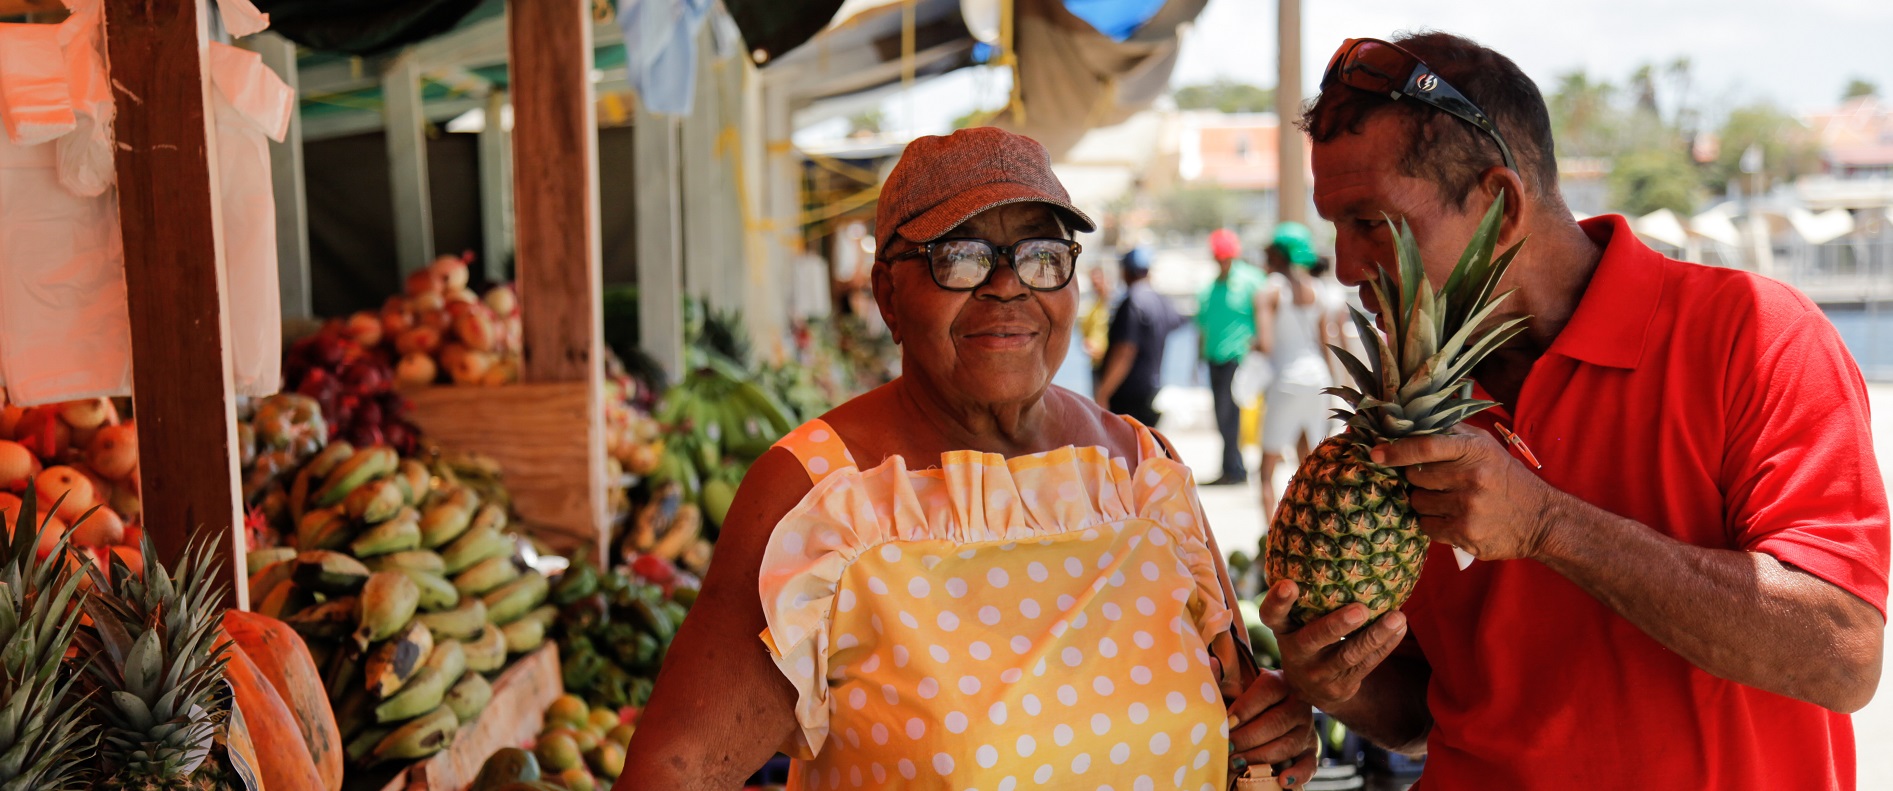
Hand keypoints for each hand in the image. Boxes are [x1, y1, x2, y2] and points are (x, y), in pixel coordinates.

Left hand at [1226, 669, 1317, 787]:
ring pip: (1288, 744)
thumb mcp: (1237, 685)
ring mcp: (1307, 729)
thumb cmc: (1248, 698)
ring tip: (1237, 763)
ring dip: (1261, 756)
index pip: (1267, 691)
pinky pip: (1309, 764)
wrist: (1270, 710)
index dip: (1245, 708)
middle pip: (1276, 722)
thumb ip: (1222, 678)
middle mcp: (1298, 704)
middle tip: (1227, 748)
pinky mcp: (1311, 750)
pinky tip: (1281, 780)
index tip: (1226, 722)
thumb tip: (1210, 662)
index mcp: (1281, 682)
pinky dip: (1297, 774)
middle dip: (1248, 738)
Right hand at [1258, 580, 1406, 709]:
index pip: (1271, 615)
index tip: (1289, 584)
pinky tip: (1400, 628)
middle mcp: (1295, 652)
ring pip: (1349, 655)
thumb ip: (1307, 597)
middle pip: (1313, 639)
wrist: (1314, 688)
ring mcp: (1317, 673)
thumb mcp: (1298, 621)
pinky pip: (1366, 665)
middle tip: (1361, 609)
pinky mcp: (1340, 686)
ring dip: (1375, 635)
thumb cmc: (1309, 637)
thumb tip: (1336, 545)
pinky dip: (1385, 645)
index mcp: (1283, 630)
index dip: (1277, 602)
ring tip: (1397, 618)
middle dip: (1336, 625)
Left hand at [1370, 425, 1564, 561]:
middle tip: (1436, 482)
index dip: (1396, 450)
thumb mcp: (1485, 447)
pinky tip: (1452, 518)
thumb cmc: (1506, 478)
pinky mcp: (1464, 533)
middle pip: (1414, 477)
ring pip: (1417, 503)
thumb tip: (1408, 422)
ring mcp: (1467, 507)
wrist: (1541, 519)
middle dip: (1417, 480)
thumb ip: (1451, 434)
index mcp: (1474, 450)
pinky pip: (1426, 526)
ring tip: (1448, 501)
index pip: (1425, 446)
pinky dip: (1433, 523)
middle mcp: (1471, 477)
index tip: (1376, 453)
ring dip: (1425, 503)